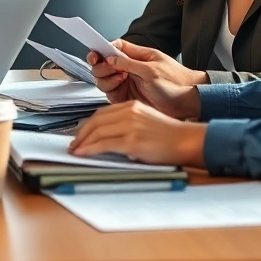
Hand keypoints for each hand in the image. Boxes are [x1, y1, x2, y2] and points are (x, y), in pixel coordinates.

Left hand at [68, 101, 206, 167]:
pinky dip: (90, 149)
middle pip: (96, 121)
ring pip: (97, 132)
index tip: (80, 134)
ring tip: (76, 151)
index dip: (87, 125)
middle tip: (74, 144)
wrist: (187, 141)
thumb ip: (128, 124)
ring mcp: (130, 126)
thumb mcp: (146, 121)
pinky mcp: (132, 141)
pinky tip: (84, 154)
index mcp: (132, 106)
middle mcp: (129, 113)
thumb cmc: (170, 135)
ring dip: (82, 142)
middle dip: (81, 134)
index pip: (101, 113)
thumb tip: (108, 136)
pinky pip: (104, 144)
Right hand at [88, 39, 201, 118]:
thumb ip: (129, 63)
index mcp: (137, 56)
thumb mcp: (152, 71)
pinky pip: (109, 93)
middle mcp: (130, 68)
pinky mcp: (126, 97)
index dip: (102, 49)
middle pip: (104, 64)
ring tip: (120, 80)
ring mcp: (127, 83)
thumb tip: (110, 57)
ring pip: (103, 79)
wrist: (187, 104)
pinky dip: (110, 90)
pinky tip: (120, 90)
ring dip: (106, 79)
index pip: (113, 47)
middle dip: (102, 66)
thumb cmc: (176, 83)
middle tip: (111, 70)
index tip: (95, 54)